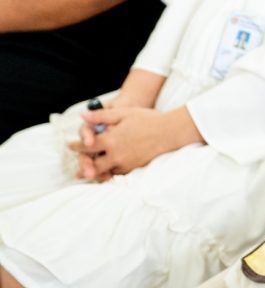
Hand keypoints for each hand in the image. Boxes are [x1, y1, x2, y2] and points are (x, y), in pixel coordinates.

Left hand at [68, 107, 198, 180]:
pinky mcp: (135, 167)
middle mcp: (116, 154)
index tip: (69, 146)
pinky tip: (110, 172)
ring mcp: (126, 163)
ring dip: (97, 172)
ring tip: (90, 174)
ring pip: (106, 171)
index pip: (86, 146)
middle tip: (76, 171)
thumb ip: (101, 116)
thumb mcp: (123, 113)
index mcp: (110, 140)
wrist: (171, 132)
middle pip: (93, 165)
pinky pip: (119, 172)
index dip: (75, 146)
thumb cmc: (148, 119)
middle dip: (83, 166)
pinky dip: (112, 172)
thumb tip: (82, 116)